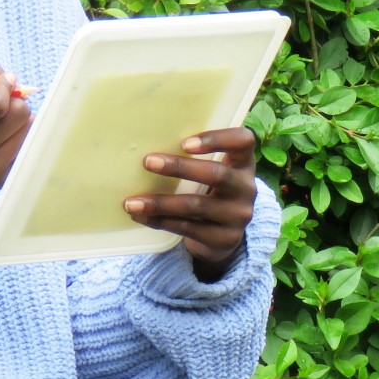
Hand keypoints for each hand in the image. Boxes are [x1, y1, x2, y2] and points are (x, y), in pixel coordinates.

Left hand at [125, 128, 258, 282]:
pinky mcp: (224, 239)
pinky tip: (140, 216)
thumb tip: (143, 144)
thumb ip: (197, 159)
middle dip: (180, 167)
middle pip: (216, 174)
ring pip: (196, 206)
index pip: (243, 141)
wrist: (223, 237)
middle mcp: (246, 188)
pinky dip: (160, 221)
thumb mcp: (214, 173)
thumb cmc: (210, 192)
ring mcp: (238, 216)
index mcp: (243, 163)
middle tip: (148, 161)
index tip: (185, 143)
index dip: (218, 139)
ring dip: (160, 203)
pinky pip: (187, 228)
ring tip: (131, 202)